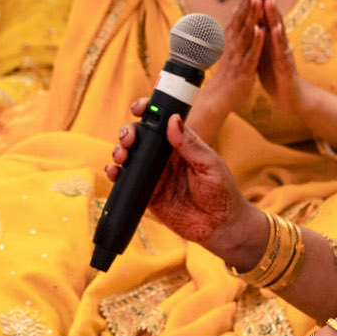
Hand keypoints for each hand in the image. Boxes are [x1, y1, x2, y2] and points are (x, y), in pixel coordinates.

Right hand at [107, 107, 257, 259]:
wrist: (220, 227)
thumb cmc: (222, 193)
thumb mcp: (209, 165)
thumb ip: (190, 144)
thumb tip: (173, 119)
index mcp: (180, 144)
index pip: (160, 121)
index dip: (147, 111)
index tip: (139, 108)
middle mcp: (164, 157)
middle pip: (139, 137)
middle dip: (128, 132)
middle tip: (128, 138)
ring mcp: (154, 175)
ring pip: (129, 157)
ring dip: (119, 151)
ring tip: (121, 155)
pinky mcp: (147, 195)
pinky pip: (126, 182)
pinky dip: (115, 175)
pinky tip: (114, 172)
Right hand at [190, 0, 268, 135]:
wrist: (219, 98)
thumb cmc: (227, 73)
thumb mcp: (230, 49)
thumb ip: (234, 31)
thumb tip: (236, 13)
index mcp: (231, 39)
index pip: (240, 14)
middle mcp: (233, 44)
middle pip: (243, 18)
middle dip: (250, 0)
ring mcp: (238, 56)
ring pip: (247, 32)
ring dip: (252, 15)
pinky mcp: (244, 69)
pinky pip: (251, 53)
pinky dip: (256, 41)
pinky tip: (261, 30)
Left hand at [251, 0, 306, 121]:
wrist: (289, 98)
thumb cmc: (275, 74)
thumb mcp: (264, 51)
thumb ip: (259, 36)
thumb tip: (251, 19)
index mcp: (271, 39)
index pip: (265, 15)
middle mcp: (279, 42)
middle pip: (273, 17)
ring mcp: (283, 53)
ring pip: (278, 31)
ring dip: (273, 16)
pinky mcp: (285, 66)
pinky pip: (280, 52)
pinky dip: (277, 41)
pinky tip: (274, 30)